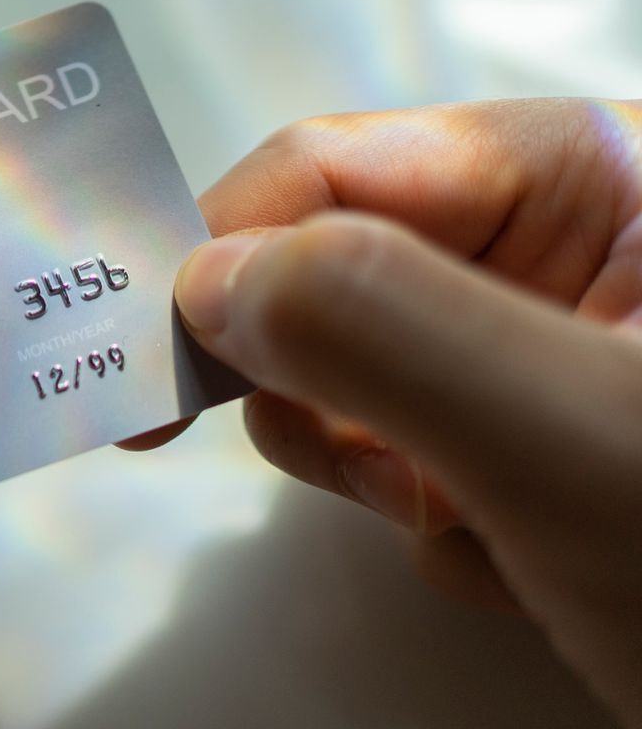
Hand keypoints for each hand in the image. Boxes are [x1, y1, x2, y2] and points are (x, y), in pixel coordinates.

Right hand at [157, 100, 641, 728]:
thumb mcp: (578, 441)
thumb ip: (386, 328)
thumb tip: (209, 280)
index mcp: (602, 171)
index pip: (344, 164)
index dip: (222, 249)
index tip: (132, 354)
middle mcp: (569, 239)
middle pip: (331, 265)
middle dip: (323, 385)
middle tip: (361, 469)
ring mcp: (550, 341)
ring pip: (352, 369)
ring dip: (382, 470)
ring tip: (483, 532)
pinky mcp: (537, 433)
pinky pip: (403, 450)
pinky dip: (431, 520)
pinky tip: (521, 564)